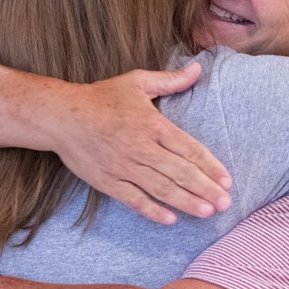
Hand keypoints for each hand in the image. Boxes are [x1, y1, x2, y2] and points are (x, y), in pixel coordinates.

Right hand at [49, 62, 232, 224]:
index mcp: (153, 125)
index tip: (227, 180)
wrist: (62, 116)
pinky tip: (170, 220)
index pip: (189, 148)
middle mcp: (142, 148)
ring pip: (161, 189)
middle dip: (205, 189)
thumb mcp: (137, 82)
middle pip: (180, 172)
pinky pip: (134, 199)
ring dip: (186, 202)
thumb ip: (170, 80)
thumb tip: (198, 69)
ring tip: (206, 213)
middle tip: (225, 203)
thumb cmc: (101, 97)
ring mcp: (124, 167)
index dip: (210, 166)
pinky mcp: (108, 181)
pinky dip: (152, 210)